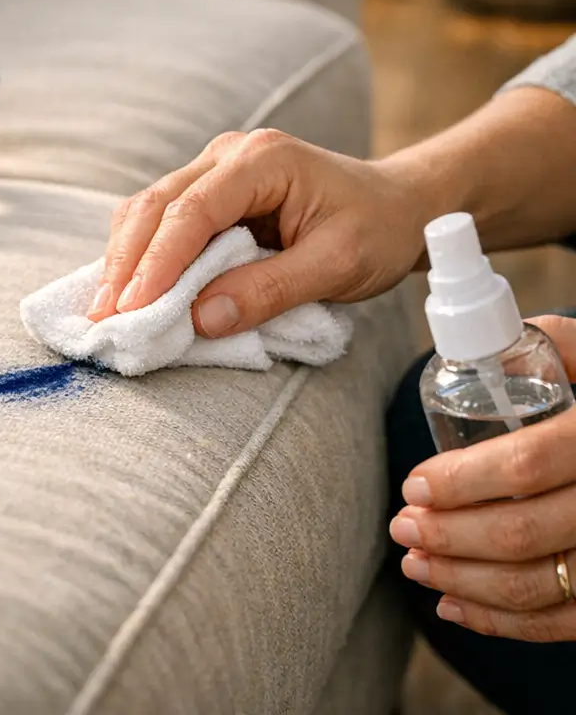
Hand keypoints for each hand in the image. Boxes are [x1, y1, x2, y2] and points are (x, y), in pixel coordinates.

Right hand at [86, 129, 429, 335]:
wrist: (398, 204)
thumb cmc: (379, 229)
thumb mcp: (338, 265)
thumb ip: (270, 289)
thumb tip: (201, 320)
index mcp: (263, 160)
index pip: (193, 210)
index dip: (158, 262)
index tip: (133, 309)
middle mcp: (229, 154)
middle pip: (156, 204)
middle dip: (126, 263)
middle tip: (104, 318)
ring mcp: (215, 168)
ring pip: (149, 210)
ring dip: (126, 260)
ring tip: (108, 311)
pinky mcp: (210, 193)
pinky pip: (162, 221)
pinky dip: (142, 256)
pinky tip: (130, 290)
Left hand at [392, 315, 575, 641]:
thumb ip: (556, 345)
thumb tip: (484, 337)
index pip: (526, 466)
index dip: (462, 482)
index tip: (413, 485)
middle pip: (522, 534)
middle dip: (447, 535)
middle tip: (401, 527)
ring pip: (538, 587)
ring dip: (462, 582)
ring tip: (414, 565)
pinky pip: (565, 623)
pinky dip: (503, 623)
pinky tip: (454, 606)